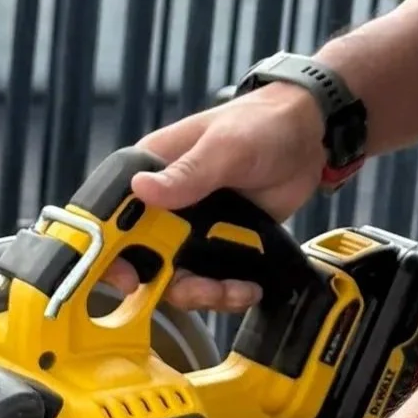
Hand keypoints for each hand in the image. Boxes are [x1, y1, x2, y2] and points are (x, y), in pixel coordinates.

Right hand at [102, 86, 328, 311]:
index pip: (112, 215)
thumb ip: (187, 173)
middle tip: (198, 289)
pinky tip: (246, 288)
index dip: (110, 251)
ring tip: (231, 290)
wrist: (307, 138)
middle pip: (142, 258)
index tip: (127, 278)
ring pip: (176, 277)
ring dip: (201, 293)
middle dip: (166, 282)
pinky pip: (209, 278)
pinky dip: (224, 292)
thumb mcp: (224, 147)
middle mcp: (164, 203)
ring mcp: (190, 227)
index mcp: (151, 170)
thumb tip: (141, 189)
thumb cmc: (260, 124)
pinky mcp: (217, 243)